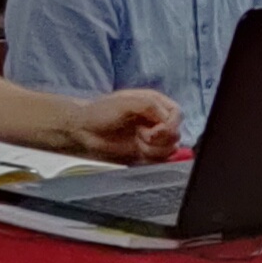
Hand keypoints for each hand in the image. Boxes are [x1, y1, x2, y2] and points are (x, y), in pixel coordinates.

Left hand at [64, 87, 183, 163]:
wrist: (84, 132)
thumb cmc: (101, 112)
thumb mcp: (126, 102)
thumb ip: (149, 106)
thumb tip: (166, 121)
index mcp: (154, 103)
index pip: (176, 114)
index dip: (170, 124)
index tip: (156, 130)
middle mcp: (156, 120)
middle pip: (176, 133)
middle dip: (160, 137)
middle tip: (141, 135)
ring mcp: (151, 138)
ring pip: (170, 149)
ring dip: (153, 148)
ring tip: (137, 141)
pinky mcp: (145, 153)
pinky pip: (160, 160)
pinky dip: (150, 158)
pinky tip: (137, 151)